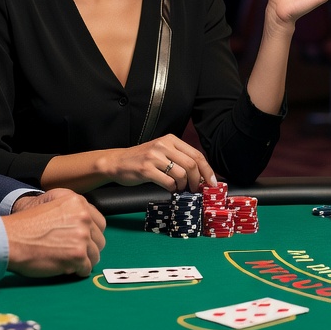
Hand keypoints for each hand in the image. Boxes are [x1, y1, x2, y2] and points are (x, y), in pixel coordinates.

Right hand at [2, 188, 106, 276]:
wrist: (10, 239)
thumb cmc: (25, 224)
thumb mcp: (49, 200)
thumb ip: (71, 207)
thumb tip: (87, 220)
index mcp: (78, 203)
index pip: (99, 223)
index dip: (91, 234)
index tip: (82, 240)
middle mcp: (84, 217)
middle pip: (100, 240)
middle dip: (88, 248)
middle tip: (73, 252)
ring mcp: (82, 236)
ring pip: (95, 255)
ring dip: (84, 261)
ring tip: (68, 261)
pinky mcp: (77, 255)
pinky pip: (87, 268)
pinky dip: (77, 271)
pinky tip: (65, 267)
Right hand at [98, 134, 217, 191]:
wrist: (117, 162)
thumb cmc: (143, 159)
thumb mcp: (162, 152)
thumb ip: (179, 158)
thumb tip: (202, 174)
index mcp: (170, 140)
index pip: (196, 154)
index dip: (208, 170)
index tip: (213, 182)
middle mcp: (163, 145)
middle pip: (191, 164)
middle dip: (198, 180)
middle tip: (196, 189)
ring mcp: (154, 157)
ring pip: (181, 174)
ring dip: (183, 185)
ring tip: (179, 188)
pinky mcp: (146, 169)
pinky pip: (168, 182)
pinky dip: (172, 188)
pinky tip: (169, 188)